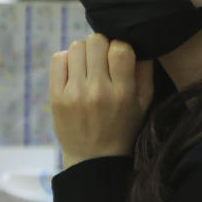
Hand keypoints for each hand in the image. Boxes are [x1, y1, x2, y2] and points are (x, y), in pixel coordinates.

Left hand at [49, 33, 154, 167]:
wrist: (93, 159)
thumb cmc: (122, 129)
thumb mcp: (143, 105)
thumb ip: (145, 73)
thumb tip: (139, 45)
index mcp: (122, 93)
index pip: (121, 48)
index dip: (120, 46)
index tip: (118, 55)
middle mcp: (97, 91)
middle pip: (96, 42)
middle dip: (101, 46)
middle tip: (102, 59)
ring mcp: (74, 93)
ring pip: (76, 47)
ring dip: (83, 52)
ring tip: (88, 66)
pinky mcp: (56, 96)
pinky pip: (58, 59)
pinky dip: (66, 59)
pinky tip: (73, 71)